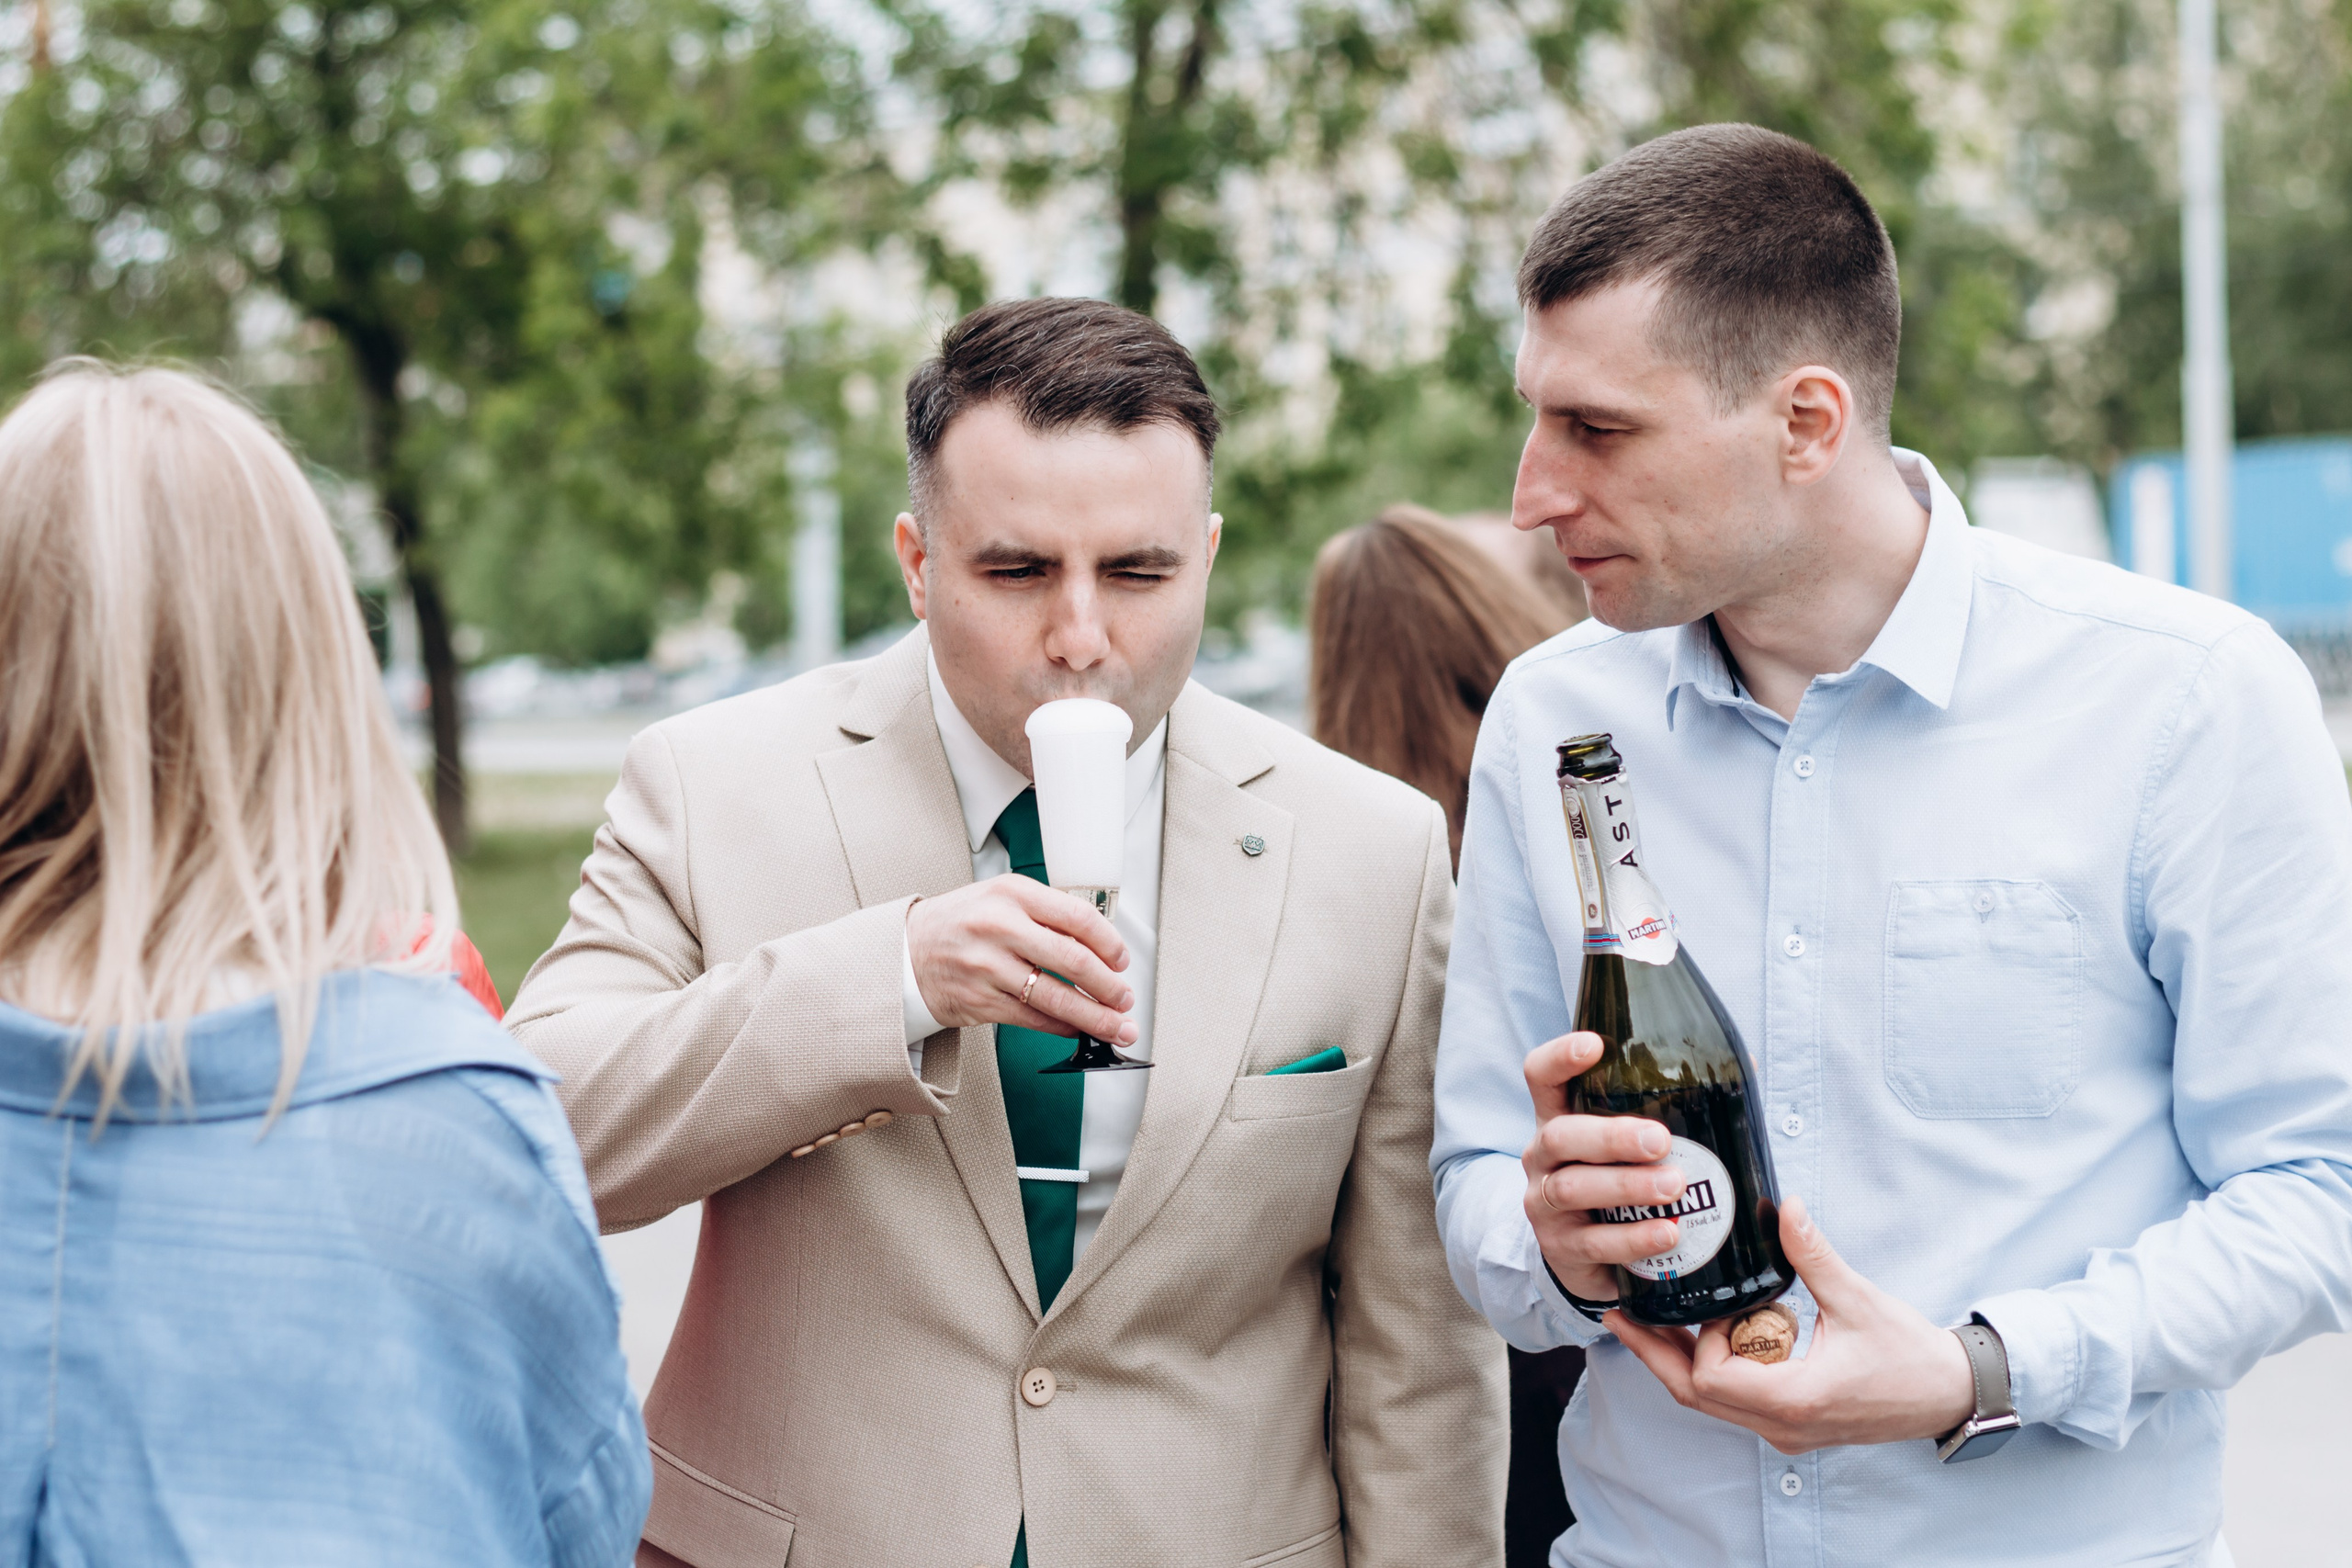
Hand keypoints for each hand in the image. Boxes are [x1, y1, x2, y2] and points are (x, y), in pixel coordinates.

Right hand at [905, 875, 1136, 1043]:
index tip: (1122, 960)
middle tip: (1126, 999)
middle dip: (1109, 986)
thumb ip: (1046, 914)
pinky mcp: (980, 1001)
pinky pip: (1033, 1018)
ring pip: (1056, 997)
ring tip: (1115, 1026)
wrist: (907, 950)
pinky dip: (1061, 1027)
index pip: (1078, 917)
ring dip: (1094, 1017)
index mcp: (1012, 893)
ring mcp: (988, 967)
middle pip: (1073, 960)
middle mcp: (1000, 927)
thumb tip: (1101, 947)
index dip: (1109, 943)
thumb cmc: (962, 923)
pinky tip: (1076, 1028)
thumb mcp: (1001, 898)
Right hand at [1522, 1030, 1688, 1300]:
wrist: (1591, 1257)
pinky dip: (1634, 1238)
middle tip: (1660, 1141)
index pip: (1541, 1076)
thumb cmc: (1619, 1182)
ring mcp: (1545, 1204)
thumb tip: (1744, 1066)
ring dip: (1626, 1186)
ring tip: (1674, 1187)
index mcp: (1560, 1117)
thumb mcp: (1630, 1144)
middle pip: (1561, 1136)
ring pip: (1574, 1189)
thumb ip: (1676, 1107)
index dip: (1560, 1058)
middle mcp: (1543, 1157)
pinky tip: (1669, 1233)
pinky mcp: (1561, 1249)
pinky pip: (1594, 1243)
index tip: (1594, 1046)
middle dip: (1611, 1137)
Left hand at [1606, 1196, 1976, 1452]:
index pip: (1710, 1378)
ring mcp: (1784, 1432)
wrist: (1949, 1396)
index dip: (1698, 1338)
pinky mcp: (1791, 1425)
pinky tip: (1704, 1335)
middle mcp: (1781, 1426)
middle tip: (1620, 1312)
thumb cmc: (1910, 1355)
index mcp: (1793, 1401)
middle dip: (1655, 1353)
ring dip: (1679, 1361)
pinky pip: (1732, 1403)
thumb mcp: (1859, 1300)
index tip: (1717, 1303)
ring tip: (1652, 1318)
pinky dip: (1709, 1370)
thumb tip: (1786, 1207)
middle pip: (1693, 1397)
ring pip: (1709, 1404)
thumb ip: (1815, 1256)